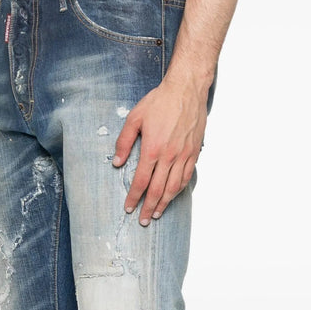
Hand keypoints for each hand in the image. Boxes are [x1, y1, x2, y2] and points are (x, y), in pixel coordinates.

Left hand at [112, 75, 207, 224]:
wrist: (187, 89)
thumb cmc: (160, 101)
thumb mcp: (134, 118)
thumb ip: (124, 142)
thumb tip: (117, 162)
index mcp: (153, 148)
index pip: (141, 181)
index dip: (134, 197)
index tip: (129, 208)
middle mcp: (169, 155)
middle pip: (158, 190)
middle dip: (149, 207)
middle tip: (143, 220)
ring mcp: (184, 155)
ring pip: (174, 187)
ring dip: (165, 203)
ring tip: (157, 213)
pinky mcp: (194, 151)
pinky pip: (186, 176)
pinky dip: (179, 190)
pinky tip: (173, 196)